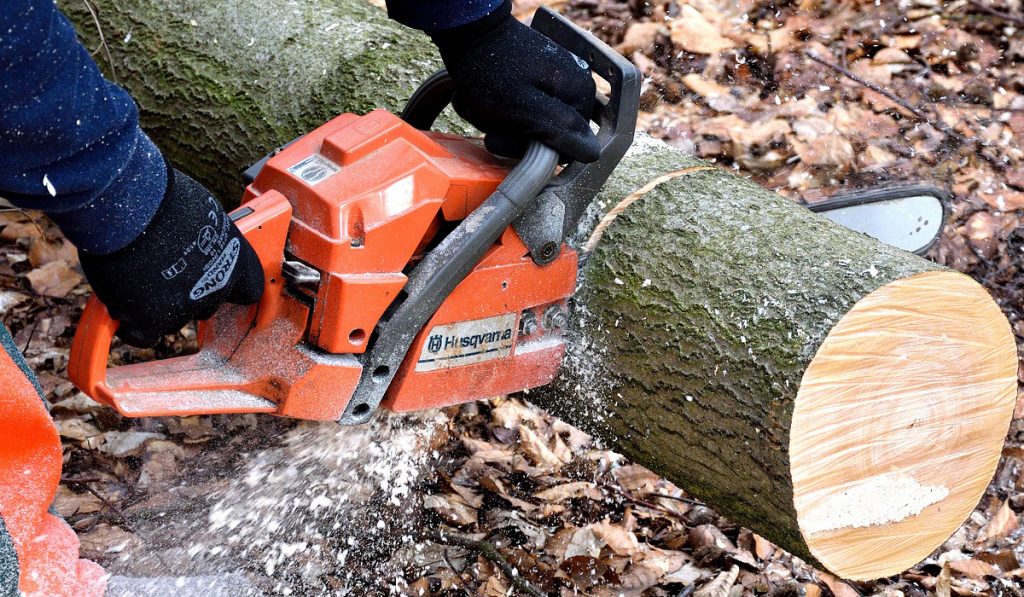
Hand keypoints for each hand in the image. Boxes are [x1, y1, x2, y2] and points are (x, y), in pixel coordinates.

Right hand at [79, 166, 263, 346]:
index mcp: (236, 258)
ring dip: (157, 306)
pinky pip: (142, 334)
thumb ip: (206, 237)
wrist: (127, 201)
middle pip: (208, 305)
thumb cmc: (161, 196)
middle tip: (165, 273)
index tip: (223, 286)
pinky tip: (122, 304)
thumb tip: (198, 240)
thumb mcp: (202, 212)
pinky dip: (131, 323)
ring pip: (173, 319)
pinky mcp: (151, 320)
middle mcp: (217, 286)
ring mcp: (185, 307)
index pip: (251, 288)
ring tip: (136, 277)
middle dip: (189, 294)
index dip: (234, 288)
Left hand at [430, 0, 599, 162]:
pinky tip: (480, 99)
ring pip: (525, 125)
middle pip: (544, 136)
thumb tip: (593, 153)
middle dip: (509, 134)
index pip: (565, 147)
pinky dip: (494, 110)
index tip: (506, 135)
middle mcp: (572, 87)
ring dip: (496, 122)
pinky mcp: (532, 79)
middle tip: (487, 118)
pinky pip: (516, 109)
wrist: (465, 32)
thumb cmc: (490, 71)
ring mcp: (552, 82)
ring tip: (479, 104)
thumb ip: (561, 131)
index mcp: (578, 94)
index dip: (533, 150)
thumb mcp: (525, 109)